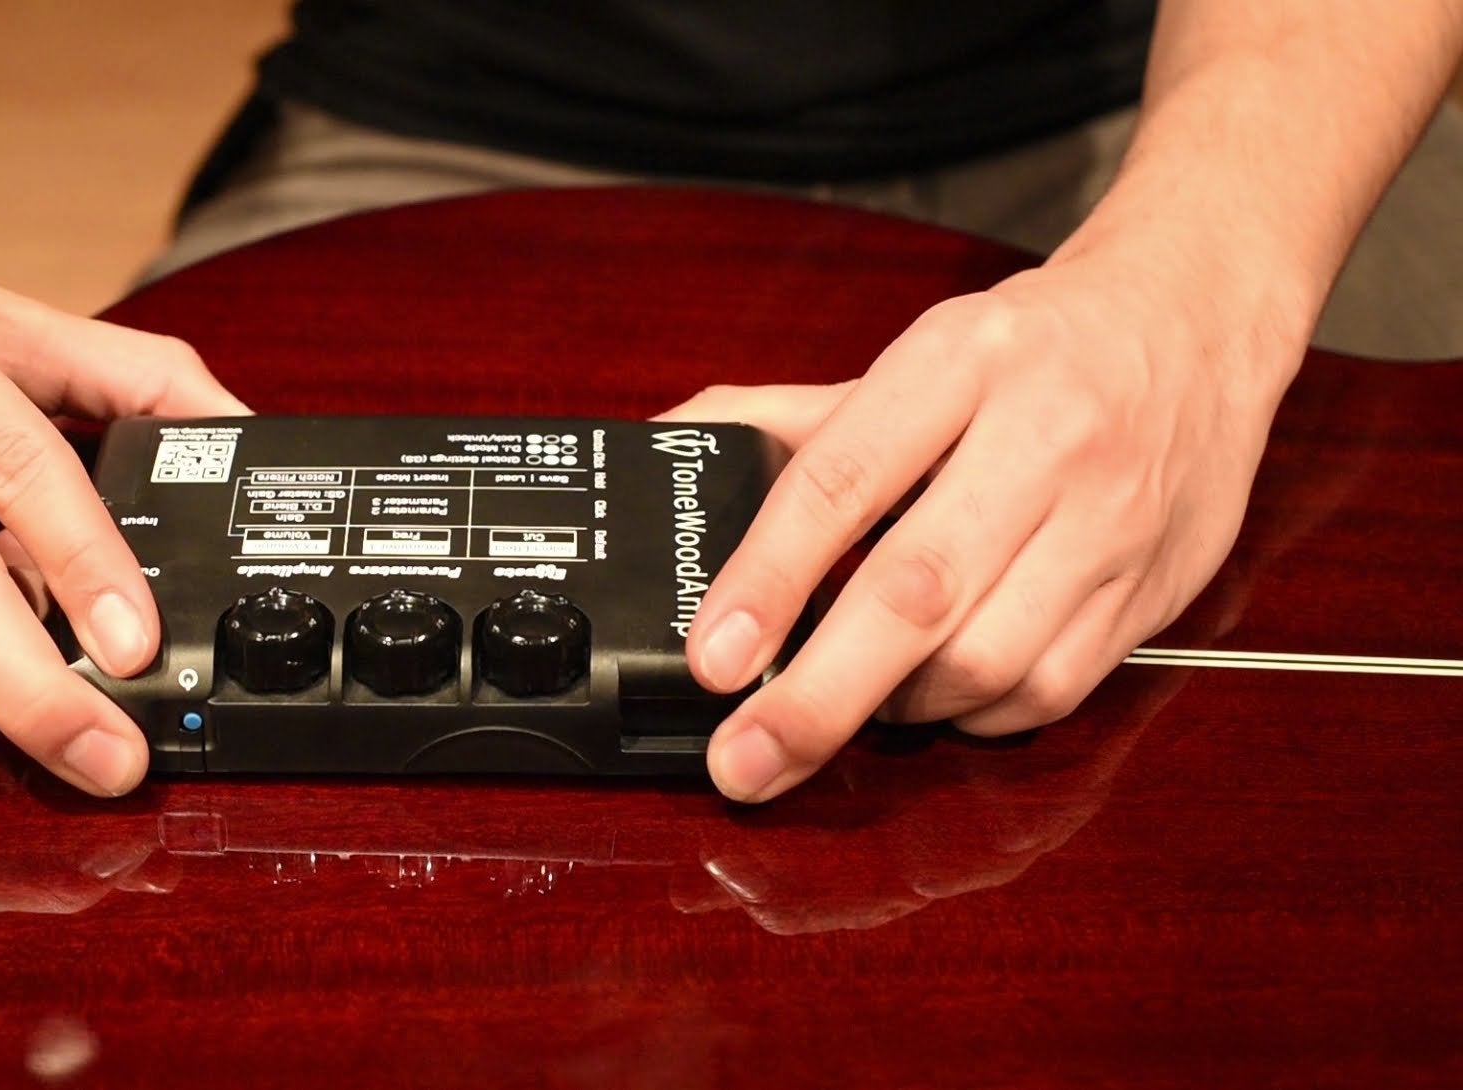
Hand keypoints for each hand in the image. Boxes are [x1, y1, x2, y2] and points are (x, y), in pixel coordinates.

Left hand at [661, 256, 1298, 801]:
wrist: (1196, 324)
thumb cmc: (1032, 351)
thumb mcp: (914, 354)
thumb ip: (792, 417)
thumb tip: (670, 442)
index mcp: (958, 363)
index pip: (843, 480)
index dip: (767, 580)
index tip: (713, 658)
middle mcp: (1042, 438)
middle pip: (916, 592)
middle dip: (817, 695)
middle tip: (743, 758)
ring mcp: (1108, 520)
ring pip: (988, 657)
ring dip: (895, 707)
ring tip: (841, 703)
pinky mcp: (1152, 588)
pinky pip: (1050, 689)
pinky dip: (974, 715)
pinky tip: (933, 698)